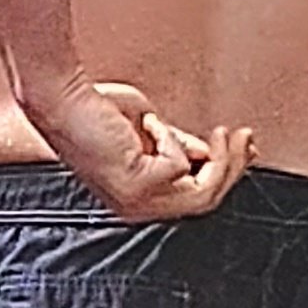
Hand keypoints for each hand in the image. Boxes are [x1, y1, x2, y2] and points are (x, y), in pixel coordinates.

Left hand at [35, 76, 254, 222]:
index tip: (245, 148)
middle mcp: (137, 210)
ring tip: (224, 133)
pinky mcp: (136, 187)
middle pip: (206, 201)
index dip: (227, 175)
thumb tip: (210, 152)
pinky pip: (179, 167)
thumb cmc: (94, 109)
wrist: (62, 98)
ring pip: (202, 193)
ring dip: (222, 159)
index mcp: (139, 200)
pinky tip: (150, 123)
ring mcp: (136, 203)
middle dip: (233, 167)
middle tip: (244, 136)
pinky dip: (170, 138)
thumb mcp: (150, 132)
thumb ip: (179, 147)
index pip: (194, 199)